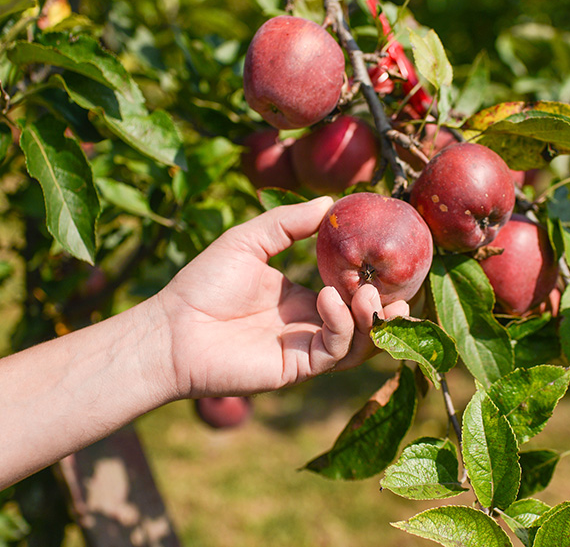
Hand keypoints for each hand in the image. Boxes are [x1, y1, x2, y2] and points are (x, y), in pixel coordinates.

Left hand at [154, 196, 408, 397]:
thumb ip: (289, 222)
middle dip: (386, 303)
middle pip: (364, 318)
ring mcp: (305, 347)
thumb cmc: (204, 283)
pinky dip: (341, 325)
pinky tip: (329, 298)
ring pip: (358, 340)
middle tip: (398, 284)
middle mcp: (310, 323)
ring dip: (370, 316)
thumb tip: (330, 201)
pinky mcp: (297, 367)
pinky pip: (334, 351)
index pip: (351, 288)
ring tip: (365, 291)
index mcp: (303, 296)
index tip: (390, 253)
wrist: (172, 328)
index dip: (373, 275)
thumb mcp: (250, 239)